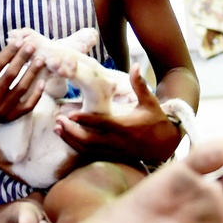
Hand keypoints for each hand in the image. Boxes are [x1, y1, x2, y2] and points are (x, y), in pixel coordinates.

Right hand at [0, 34, 45, 125]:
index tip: (19, 41)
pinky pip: (27, 106)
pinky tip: (42, 81)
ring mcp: (2, 109)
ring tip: (40, 60)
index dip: (9, 52)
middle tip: (32, 46)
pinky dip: (36, 94)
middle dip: (22, 59)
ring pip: (21, 89)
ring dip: (32, 73)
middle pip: (10, 75)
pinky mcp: (11, 117)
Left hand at [54, 64, 182, 164]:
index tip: (70, 113)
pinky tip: (66, 138)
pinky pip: (91, 155)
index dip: (85, 119)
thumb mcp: (150, 101)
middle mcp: (118, 141)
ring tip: (57, 128)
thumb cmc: (156, 120)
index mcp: (126, 126)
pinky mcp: (112, 157)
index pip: (102, 124)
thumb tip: (135, 65)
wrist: (165, 144)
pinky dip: (77, 147)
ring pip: (88, 150)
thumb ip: (139, 85)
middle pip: (90, 140)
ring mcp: (114, 151)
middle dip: (72, 132)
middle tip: (58, 121)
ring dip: (71, 140)